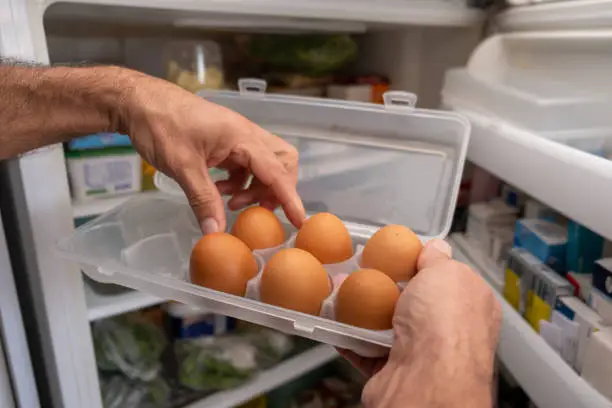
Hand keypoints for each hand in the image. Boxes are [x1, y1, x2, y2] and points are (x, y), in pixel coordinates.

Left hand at [118, 71, 304, 232]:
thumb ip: (203, 200)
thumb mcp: (182, 167)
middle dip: (276, 189)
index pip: (276, 171)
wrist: (138, 101)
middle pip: (282, 162)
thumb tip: (216, 233)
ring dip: (255, 187)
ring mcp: (236, 137)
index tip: (300, 220)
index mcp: (242, 137)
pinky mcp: (225, 141)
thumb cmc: (161, 126)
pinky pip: (245, 164)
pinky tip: (218, 191)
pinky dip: (240, 181)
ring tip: (230, 203)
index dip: (289, 197)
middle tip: (256, 209)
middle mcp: (246, 134)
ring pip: (265, 164)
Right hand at [341, 239, 500, 406]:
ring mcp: (422, 355)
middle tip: (360, 270)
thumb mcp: (446, 272)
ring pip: (386, 326)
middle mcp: (449, 332)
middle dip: (384, 286)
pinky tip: (335, 320)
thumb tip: (435, 247)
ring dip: (361, 310)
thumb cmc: (444, 324)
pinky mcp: (393, 372)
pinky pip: (366, 350)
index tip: (397, 255)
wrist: (425, 381)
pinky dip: (350, 337)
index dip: (423, 266)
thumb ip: (437, 259)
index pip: (448, 280)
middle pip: (412, 302)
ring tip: (339, 290)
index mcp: (471, 306)